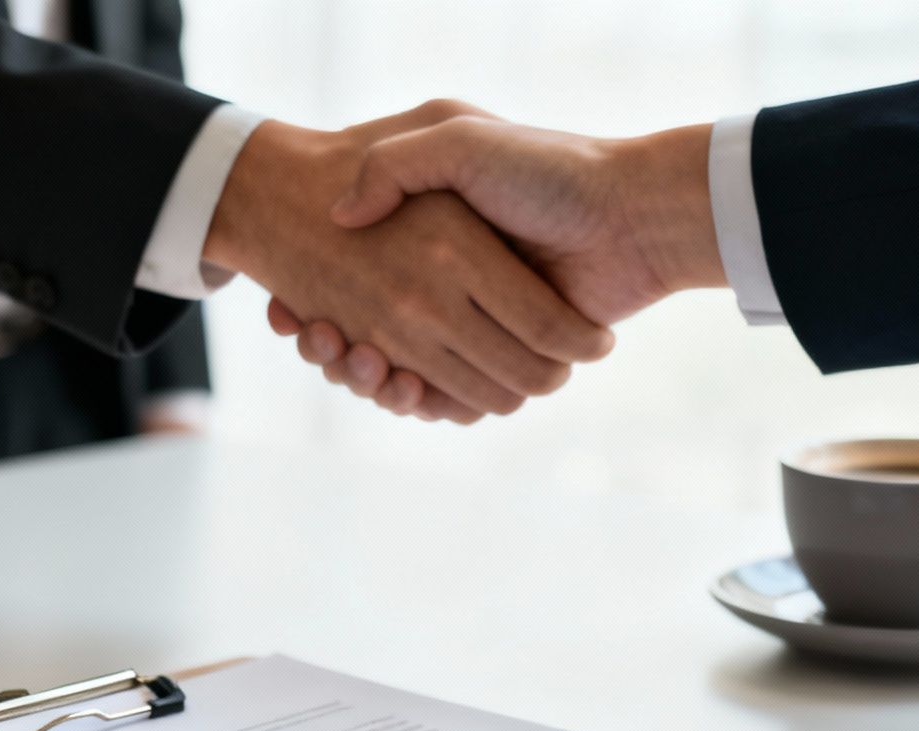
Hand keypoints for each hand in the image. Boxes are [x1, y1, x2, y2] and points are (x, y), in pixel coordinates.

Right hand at [205, 105, 614, 422]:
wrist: (629, 214)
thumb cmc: (548, 172)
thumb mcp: (461, 140)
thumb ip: (396, 165)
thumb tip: (341, 217)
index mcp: (431, 245)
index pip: (351, 290)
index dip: (316, 309)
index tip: (289, 312)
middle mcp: (446, 291)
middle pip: (366, 342)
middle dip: (335, 352)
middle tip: (320, 339)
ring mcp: (473, 331)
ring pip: (399, 378)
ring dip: (370, 381)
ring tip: (356, 358)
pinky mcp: (503, 364)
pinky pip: (447, 400)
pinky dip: (420, 402)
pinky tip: (401, 384)